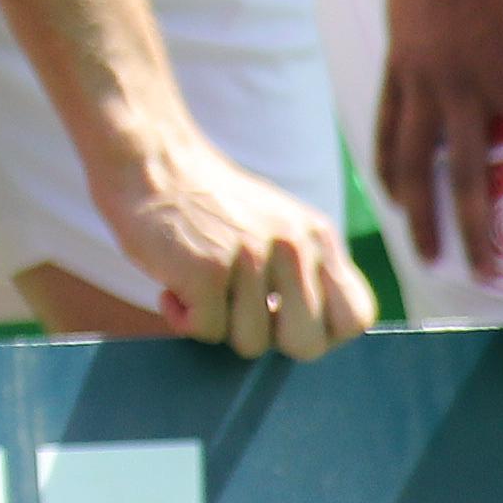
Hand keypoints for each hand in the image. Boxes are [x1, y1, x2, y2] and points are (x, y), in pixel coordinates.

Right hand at [92, 128, 373, 360]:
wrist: (147, 158)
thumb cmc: (205, 204)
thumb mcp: (274, 227)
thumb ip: (303, 273)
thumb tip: (316, 338)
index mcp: (317, 236)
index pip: (355, 316)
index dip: (324, 333)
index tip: (286, 319)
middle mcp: (294, 246)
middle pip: (308, 344)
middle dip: (271, 340)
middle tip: (239, 308)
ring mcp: (253, 256)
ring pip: (251, 344)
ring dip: (218, 324)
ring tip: (200, 282)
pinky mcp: (209, 268)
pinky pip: (205, 331)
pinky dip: (182, 316)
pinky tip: (173, 282)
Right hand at [373, 0, 502, 277]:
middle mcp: (462, 88)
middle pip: (464, 174)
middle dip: (471, 227)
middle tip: (480, 272)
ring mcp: (423, 81)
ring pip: (415, 160)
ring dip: (420, 210)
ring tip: (426, 252)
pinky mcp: (397, 69)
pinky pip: (389, 127)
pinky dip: (388, 165)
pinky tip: (392, 195)